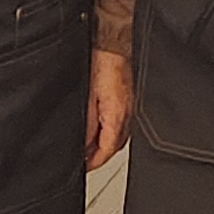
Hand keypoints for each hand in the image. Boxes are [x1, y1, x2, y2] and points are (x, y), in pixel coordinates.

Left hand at [86, 47, 133, 167]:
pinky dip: (108, 132)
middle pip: (114, 147)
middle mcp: (128, 114)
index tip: (82, 169)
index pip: (107, 151)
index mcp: (118, 117)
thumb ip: (86, 126)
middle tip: (83, 162)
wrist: (112, 44)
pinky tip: (98, 130)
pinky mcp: (128, 100)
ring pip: (118, 137)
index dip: (93, 163)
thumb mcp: (86, 99)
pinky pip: (120, 124)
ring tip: (87, 149)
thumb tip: (83, 146)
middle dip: (99, 157)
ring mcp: (130, 107)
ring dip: (104, 145)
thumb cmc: (101, 64)